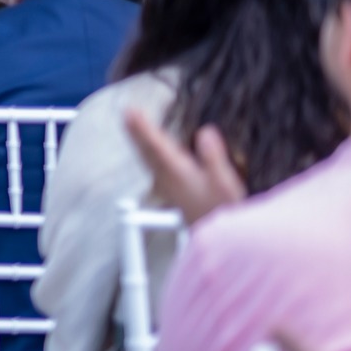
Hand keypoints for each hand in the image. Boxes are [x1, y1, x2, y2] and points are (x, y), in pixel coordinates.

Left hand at [124, 108, 246, 224]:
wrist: (221, 240)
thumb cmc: (225, 211)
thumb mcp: (225, 182)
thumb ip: (213, 157)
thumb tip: (205, 132)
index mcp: (179, 172)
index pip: (156, 145)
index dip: (143, 127)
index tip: (131, 111)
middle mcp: (168, 178)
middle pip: (147, 151)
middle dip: (137, 131)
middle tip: (126, 112)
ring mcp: (169, 186)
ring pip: (149, 158)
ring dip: (140, 140)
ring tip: (132, 124)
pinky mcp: (174, 191)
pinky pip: (155, 166)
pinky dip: (149, 152)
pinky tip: (149, 150)